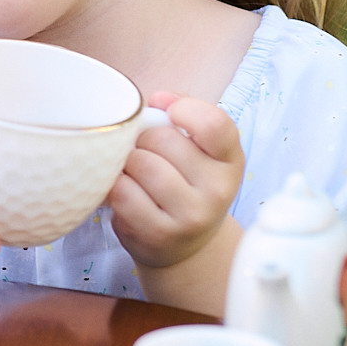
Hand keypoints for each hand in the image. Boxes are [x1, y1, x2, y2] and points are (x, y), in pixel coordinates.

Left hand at [106, 93, 243, 268]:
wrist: (187, 246)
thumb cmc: (186, 185)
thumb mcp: (200, 152)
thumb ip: (182, 116)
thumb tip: (156, 99)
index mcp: (230, 160)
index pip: (214, 124)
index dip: (185, 109)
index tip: (170, 113)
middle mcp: (218, 189)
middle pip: (164, 140)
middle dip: (144, 139)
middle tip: (146, 151)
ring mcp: (191, 215)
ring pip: (141, 164)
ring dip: (128, 163)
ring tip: (135, 172)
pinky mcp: (160, 233)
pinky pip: (123, 193)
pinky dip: (116, 186)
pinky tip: (127, 191)